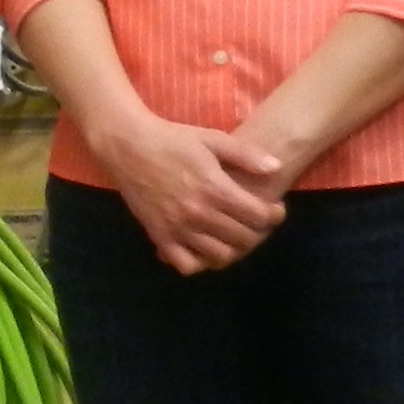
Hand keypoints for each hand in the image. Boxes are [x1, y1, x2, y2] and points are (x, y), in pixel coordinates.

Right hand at [89, 110, 285, 275]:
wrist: (127, 146)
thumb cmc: (172, 138)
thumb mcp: (212, 138)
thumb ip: (246, 154)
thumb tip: (276, 167)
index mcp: (215, 188)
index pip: (259, 217)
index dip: (274, 215)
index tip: (273, 209)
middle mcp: (199, 213)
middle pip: (244, 239)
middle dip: (257, 232)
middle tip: (254, 222)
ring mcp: (178, 228)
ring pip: (220, 256)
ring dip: (232, 248)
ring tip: (232, 235)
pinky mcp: (159, 236)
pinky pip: (186, 264)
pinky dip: (199, 261)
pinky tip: (202, 246)